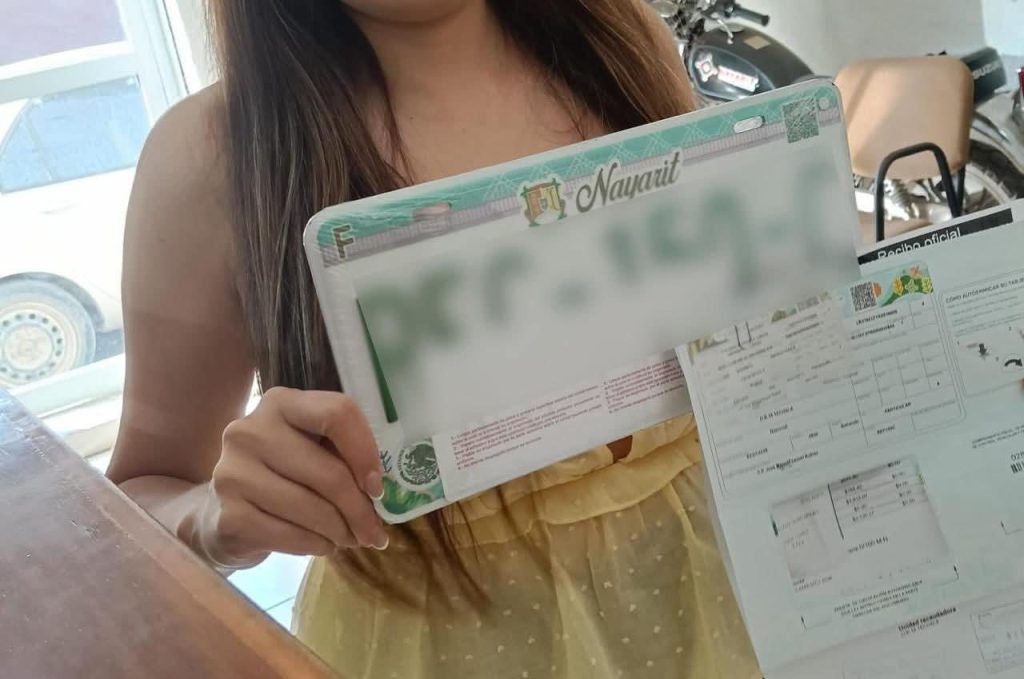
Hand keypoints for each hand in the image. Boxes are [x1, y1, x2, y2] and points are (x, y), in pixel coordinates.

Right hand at [190, 387, 387, 568]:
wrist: (224, 512)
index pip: (337, 413)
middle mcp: (250, 430)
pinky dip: (316, 545)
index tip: (378, 487)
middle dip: (360, 510)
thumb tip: (380, 490)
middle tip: (375, 533)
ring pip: (312, 508)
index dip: (366, 451)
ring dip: (341, 531)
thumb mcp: (311, 451)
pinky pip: (290, 535)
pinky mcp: (228, 514)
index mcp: (281, 403)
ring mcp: (233, 471)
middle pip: (329, 471)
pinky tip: (324, 545)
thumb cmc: (282, 476)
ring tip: (352, 540)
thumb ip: (342, 456)